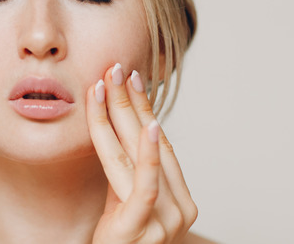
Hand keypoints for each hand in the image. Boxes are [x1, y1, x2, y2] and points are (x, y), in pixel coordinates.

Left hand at [86, 63, 197, 242]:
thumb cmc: (117, 241)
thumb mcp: (124, 201)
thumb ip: (129, 171)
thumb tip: (123, 128)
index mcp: (179, 198)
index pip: (161, 143)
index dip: (145, 108)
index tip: (132, 78)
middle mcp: (179, 208)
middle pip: (152, 143)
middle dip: (132, 102)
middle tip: (117, 68)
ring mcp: (166, 220)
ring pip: (141, 156)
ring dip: (125, 115)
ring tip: (113, 83)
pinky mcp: (143, 228)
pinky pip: (146, 185)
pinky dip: (149, 154)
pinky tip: (150, 126)